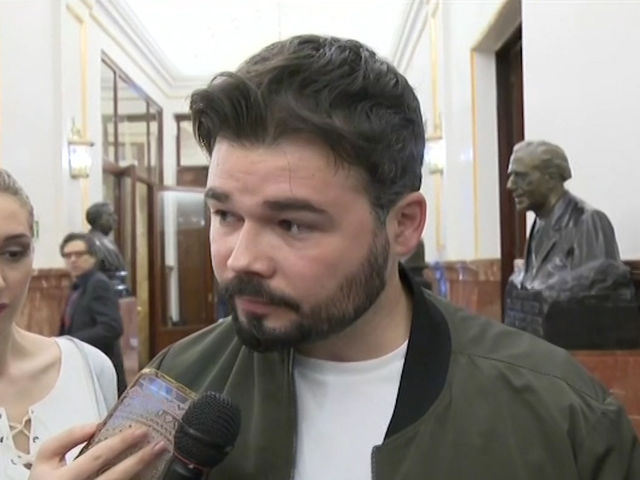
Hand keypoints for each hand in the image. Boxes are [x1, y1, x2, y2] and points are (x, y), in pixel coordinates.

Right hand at [28, 423, 166, 479]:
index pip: (97, 457)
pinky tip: (148, 470)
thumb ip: (67, 438)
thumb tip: (96, 425)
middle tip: (158, 443)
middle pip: (115, 476)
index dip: (120, 443)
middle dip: (140, 458)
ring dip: (142, 470)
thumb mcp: (45, 457)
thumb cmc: (45, 478)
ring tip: (158, 454)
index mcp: (62, 479)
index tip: (140, 430)